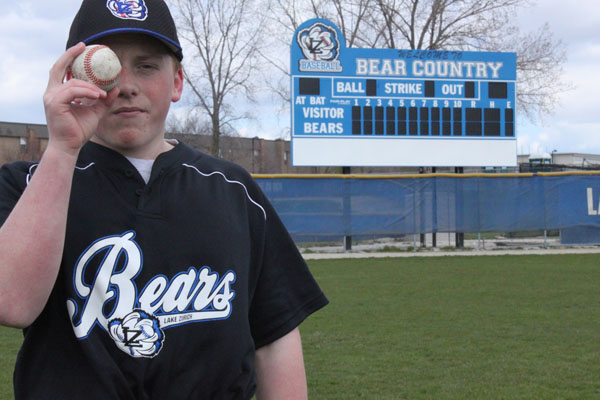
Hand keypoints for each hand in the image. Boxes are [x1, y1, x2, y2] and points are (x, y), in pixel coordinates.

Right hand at [43, 42, 118, 157]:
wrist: (70, 146)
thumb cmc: (79, 130)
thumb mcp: (95, 112)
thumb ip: (104, 100)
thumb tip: (115, 89)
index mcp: (58, 92)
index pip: (61, 70)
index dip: (69, 57)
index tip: (81, 48)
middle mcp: (51, 92)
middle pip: (58, 68)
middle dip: (70, 55)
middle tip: (84, 48)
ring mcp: (51, 97)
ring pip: (73, 83)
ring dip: (90, 86)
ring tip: (103, 93)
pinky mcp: (54, 103)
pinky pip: (73, 91)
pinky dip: (87, 91)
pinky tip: (97, 95)